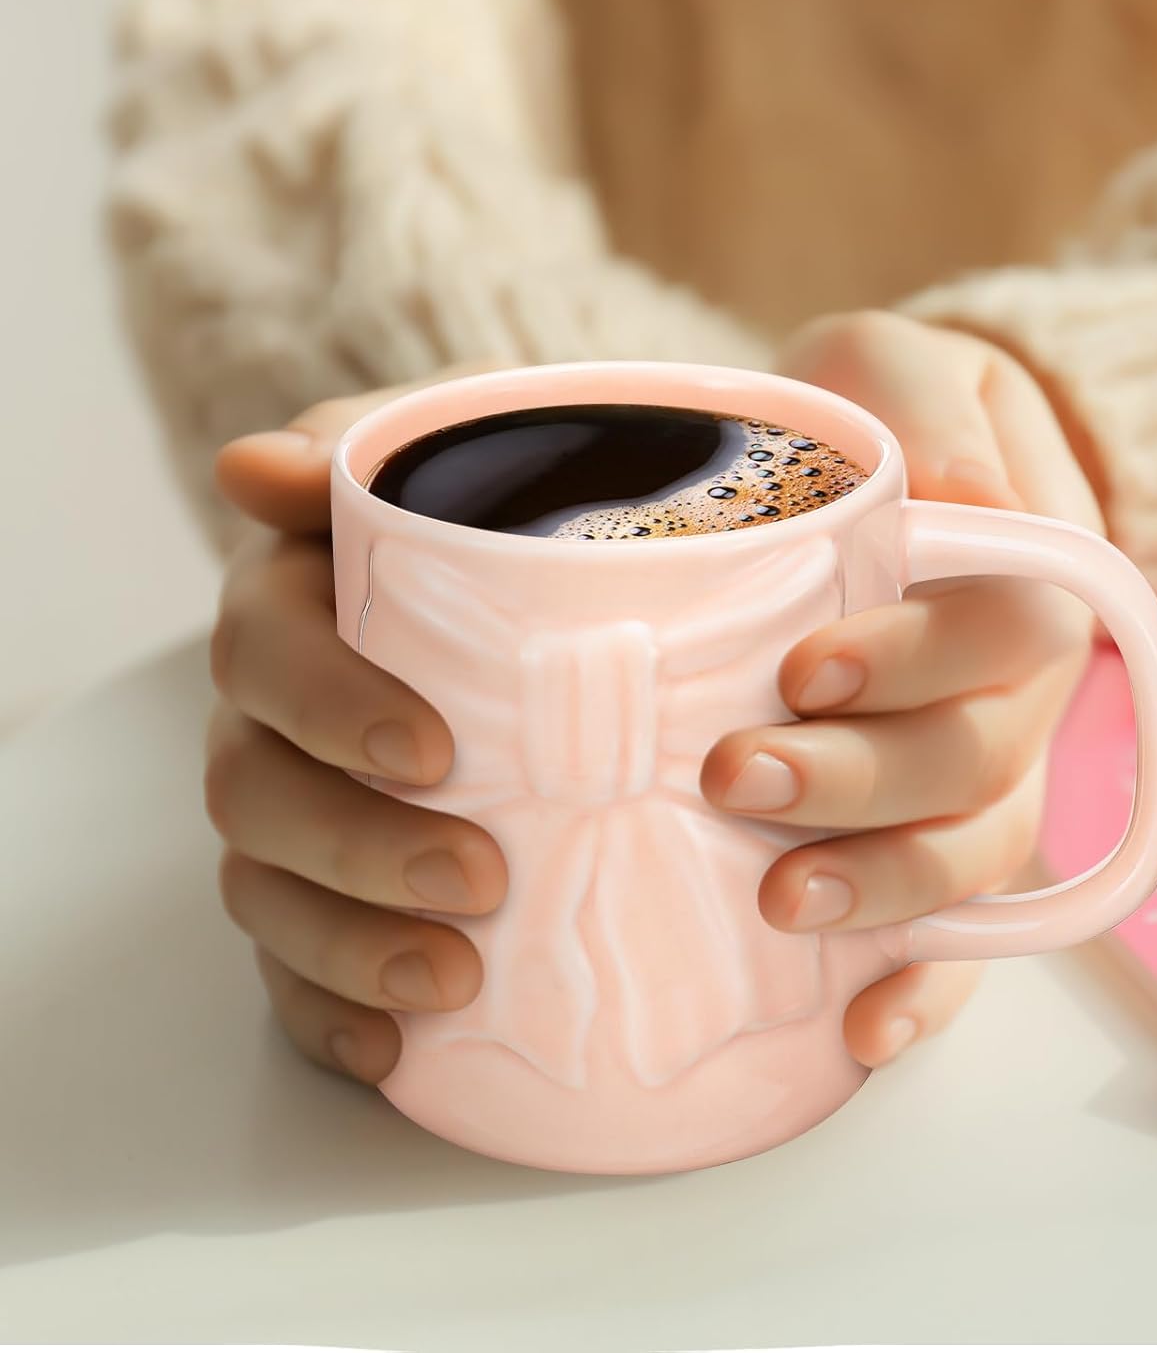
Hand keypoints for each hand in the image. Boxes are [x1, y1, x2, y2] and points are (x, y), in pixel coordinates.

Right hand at [207, 369, 508, 1083]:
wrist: (553, 571)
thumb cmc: (505, 511)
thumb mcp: (459, 456)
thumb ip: (367, 456)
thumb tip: (251, 467)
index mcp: (294, 600)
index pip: (266, 651)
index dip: (330, 706)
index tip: (433, 751)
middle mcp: (273, 712)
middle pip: (255, 791)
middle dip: (358, 847)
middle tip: (479, 880)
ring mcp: (295, 805)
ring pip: (269, 889)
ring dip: (348, 945)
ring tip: (453, 979)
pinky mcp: (328, 887)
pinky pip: (294, 967)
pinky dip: (334, 1012)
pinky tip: (398, 1054)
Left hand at [700, 312, 1101, 1066]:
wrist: (890, 474)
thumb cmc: (886, 411)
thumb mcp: (906, 363)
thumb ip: (935, 408)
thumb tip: (960, 496)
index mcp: (1027, 581)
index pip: (1007, 634)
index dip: (917, 661)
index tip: (804, 664)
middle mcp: (1023, 695)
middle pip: (978, 761)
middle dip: (864, 783)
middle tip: (739, 775)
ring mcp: (988, 775)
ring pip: (973, 855)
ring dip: (887, 889)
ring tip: (781, 903)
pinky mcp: (940, 829)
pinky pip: (965, 929)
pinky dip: (929, 986)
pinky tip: (863, 1031)